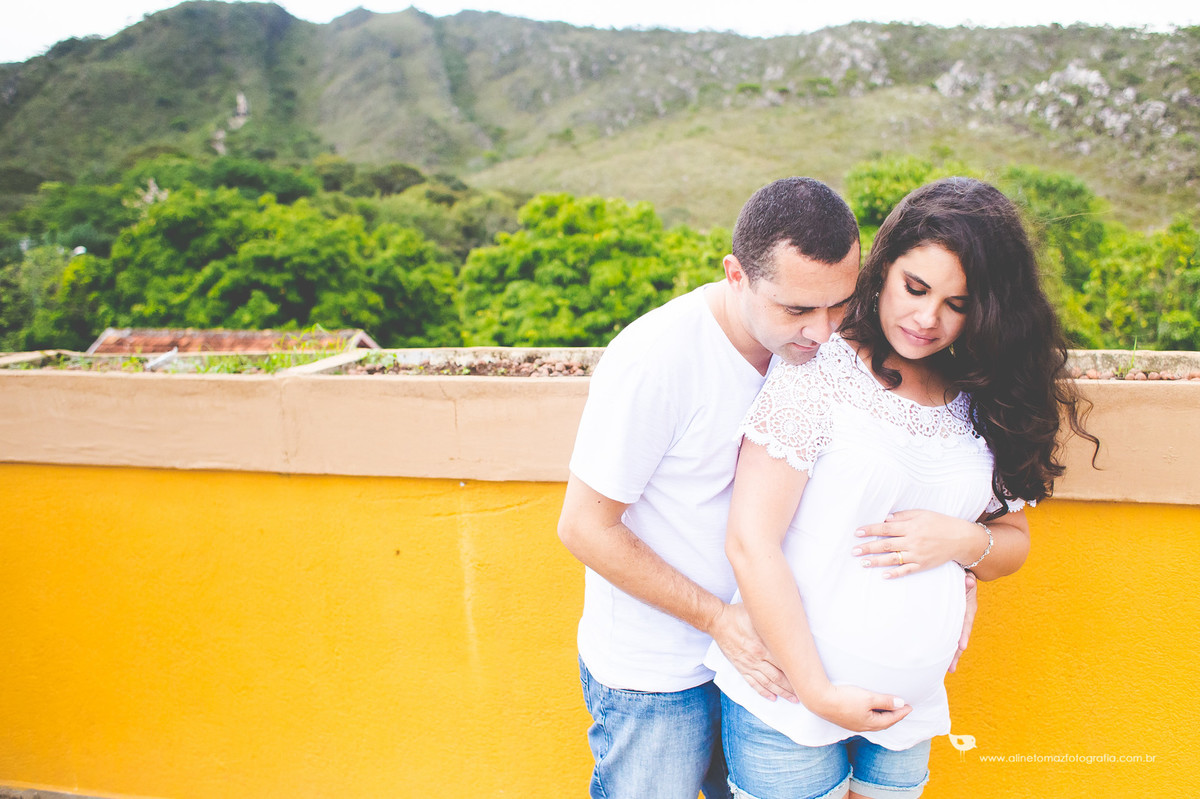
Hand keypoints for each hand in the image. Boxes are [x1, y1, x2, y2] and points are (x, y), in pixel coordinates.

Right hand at [708, 603, 797, 702]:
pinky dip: (763, 692)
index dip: (795, 673)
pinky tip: (771, 697)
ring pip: (767, 683)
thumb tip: (789, 618)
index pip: (783, 664)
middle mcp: (756, 659)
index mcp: (762, 647)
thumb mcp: (758, 616)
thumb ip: (773, 621)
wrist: (718, 621)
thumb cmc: (738, 615)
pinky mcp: (740, 667)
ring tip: (791, 699)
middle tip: (803, 694)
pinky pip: (753, 683)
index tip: (806, 679)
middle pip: (777, 678)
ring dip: (780, 692)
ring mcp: (748, 665)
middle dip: (791, 688)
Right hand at [811, 684, 911, 731]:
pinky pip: (865, 720)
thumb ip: (885, 701)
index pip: (891, 719)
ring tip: (889, 709)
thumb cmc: (845, 698)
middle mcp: (863, 727)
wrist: (820, 700)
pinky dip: (873, 715)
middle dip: (894, 716)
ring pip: (874, 722)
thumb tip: (900, 703)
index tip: (910, 706)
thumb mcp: (868, 697)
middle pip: (883, 723)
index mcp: (871, 723)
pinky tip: (870, 711)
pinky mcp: (845, 720)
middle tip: (902, 708)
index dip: (901, 712)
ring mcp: (853, 724)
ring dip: (883, 716)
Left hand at [852, 509, 980, 576]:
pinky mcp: (923, 565)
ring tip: (863, 563)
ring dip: (877, 561)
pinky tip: (883, 575)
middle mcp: (913, 541)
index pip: (886, 529)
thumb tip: (885, 520)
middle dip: (868, 548)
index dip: (870, 530)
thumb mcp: (922, 513)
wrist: (961, 538)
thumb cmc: (940, 523)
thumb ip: (903, 516)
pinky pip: (907, 570)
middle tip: (853, 551)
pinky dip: (895, 574)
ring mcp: (918, 554)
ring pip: (893, 559)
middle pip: (886, 545)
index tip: (857, 533)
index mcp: (911, 526)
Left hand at [948, 571, 977, 672]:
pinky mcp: (949, 622)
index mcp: (968, 608)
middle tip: (951, 669)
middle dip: (956, 654)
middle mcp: (963, 618)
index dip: (964, 635)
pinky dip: (944, 646)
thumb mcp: (966, 578)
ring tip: (948, 670)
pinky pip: (947, 635)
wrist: (959, 576)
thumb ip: (967, 581)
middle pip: (960, 638)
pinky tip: (939, 658)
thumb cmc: (961, 576)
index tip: (962, 647)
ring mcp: (956, 621)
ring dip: (951, 655)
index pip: (965, 623)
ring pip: (954, 639)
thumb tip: (969, 581)